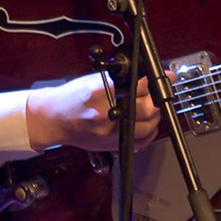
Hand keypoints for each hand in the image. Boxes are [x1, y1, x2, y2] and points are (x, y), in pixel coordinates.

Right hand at [23, 71, 159, 151]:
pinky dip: (150, 133)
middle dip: (156, 99)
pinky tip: (148, 124)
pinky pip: (140, 142)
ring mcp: (109, 132)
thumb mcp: (93, 80)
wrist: (54, 119)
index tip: (166, 76)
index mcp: (100, 92)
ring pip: (147, 126)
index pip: (137, 85)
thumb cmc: (71, 98)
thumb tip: (146, 75)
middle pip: (146, 108)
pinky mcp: (111, 145)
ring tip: (153, 107)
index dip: (155, 81)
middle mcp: (105, 113)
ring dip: (156, 116)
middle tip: (158, 93)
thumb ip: (119, 79)